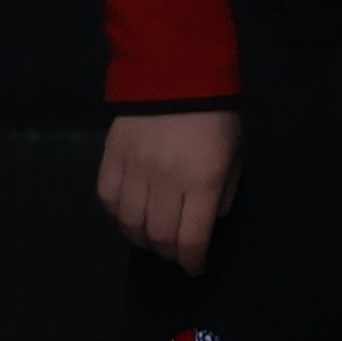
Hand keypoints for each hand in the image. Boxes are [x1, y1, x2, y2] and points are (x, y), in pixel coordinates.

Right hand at [96, 108, 236, 270]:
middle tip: (175, 253)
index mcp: (202, 180)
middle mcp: (166, 180)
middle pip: (158, 237)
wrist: (176, 72)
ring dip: (141, 239)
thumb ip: (223, 191)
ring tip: (151, 236)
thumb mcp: (234, 153)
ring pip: (129, 224)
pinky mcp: (111, 158)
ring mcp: (135, 169)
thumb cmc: (214, 116)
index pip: (191, 238)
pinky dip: (117, 214)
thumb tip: (207, 222)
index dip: (192, 261)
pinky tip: (129, 213)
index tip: (194, 268)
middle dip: (169, 253)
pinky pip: (107, 199)